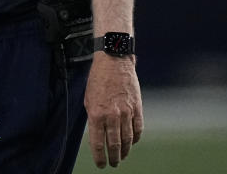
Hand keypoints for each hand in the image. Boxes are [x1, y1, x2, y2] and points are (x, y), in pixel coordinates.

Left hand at [84, 53, 143, 167]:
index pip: (98, 144)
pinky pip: (138, 129)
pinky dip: (135, 138)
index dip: (99, 157)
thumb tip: (97, 135)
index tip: (100, 164)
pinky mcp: (137, 108)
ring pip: (127, 139)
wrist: (113, 61)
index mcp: (96, 114)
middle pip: (114, 145)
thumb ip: (93, 119)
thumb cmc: (97, 80)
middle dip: (113, 158)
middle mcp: (111, 116)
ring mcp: (126, 112)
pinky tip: (132, 142)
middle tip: (113, 164)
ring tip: (122, 157)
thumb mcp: (88, 100)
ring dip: (125, 151)